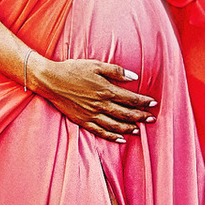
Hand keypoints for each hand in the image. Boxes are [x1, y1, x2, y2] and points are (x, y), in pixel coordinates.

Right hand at [29, 55, 156, 138]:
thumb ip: (116, 71)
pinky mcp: (83, 121)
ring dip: (129, 128)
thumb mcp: (96, 65)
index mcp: (106, 90)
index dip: (143, 102)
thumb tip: (134, 77)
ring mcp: (92, 115)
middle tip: (152, 119)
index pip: (130, 98)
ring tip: (139, 130)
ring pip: (115, 125)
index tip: (154, 103)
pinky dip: (112, 137)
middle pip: (126, 114)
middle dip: (141, 117)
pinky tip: (121, 139)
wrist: (51, 80)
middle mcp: (101, 105)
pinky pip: (101, 132)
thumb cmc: (73, 69)